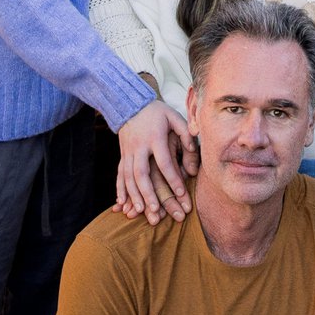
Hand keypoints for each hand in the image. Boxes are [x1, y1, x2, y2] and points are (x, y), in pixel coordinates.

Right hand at [115, 98, 194, 221]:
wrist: (129, 104)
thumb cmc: (157, 112)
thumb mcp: (174, 116)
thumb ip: (185, 132)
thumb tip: (194, 148)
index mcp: (154, 137)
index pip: (164, 161)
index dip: (173, 178)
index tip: (181, 192)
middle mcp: (139, 147)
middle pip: (141, 173)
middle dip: (148, 192)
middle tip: (155, 209)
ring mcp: (128, 152)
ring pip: (128, 177)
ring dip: (133, 195)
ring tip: (140, 210)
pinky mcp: (122, 155)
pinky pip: (119, 174)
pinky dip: (119, 189)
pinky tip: (121, 202)